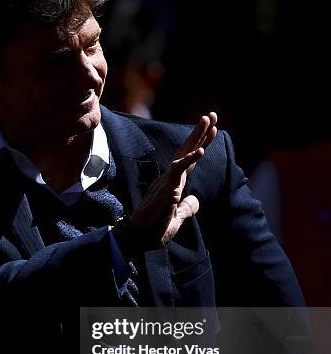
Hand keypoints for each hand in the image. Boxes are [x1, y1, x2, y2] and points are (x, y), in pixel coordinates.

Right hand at [114, 112, 217, 251]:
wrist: (140, 238)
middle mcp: (171, 178)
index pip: (190, 160)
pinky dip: (190, 160)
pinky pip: (179, 170)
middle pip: (187, 150)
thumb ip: (186, 208)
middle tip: (211, 115)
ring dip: (196, 137)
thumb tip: (196, 201)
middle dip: (200, 132)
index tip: (212, 130)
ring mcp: (168, 182)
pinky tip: (201, 150)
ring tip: (207, 120)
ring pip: (183, 154)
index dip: (201, 144)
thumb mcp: (177, 219)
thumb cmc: (155, 230)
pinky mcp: (166, 188)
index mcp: (174, 184)